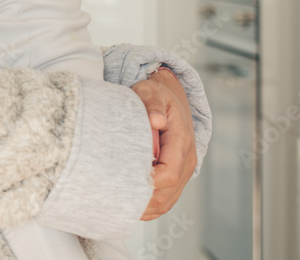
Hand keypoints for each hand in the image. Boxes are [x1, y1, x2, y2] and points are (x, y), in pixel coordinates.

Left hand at [131, 68, 195, 219]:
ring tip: (118, 203)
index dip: (148, 183)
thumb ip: (152, 104)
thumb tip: (156, 120)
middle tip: (113, 197)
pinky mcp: (176, 176)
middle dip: (141, 200)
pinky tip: (129, 202)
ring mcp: (183, 171)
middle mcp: (186, 161)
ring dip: (144, 207)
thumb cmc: (159, 96)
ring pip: (166, 201)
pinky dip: (148, 206)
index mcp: (182, 142)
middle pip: (166, 194)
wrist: (170, 97)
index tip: (124, 181)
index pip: (169, 174)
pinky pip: (165, 199)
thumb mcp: (152, 92)